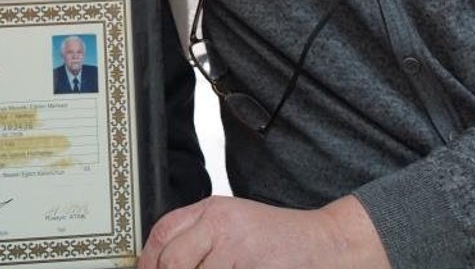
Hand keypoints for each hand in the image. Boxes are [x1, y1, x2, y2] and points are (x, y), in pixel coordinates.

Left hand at [138, 194, 388, 268]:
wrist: (327, 246)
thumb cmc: (281, 243)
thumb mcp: (235, 228)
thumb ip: (200, 241)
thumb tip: (163, 264)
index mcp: (212, 210)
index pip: (162, 234)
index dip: (147, 263)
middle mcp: (220, 223)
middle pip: (171, 260)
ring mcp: (237, 247)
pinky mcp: (252, 267)